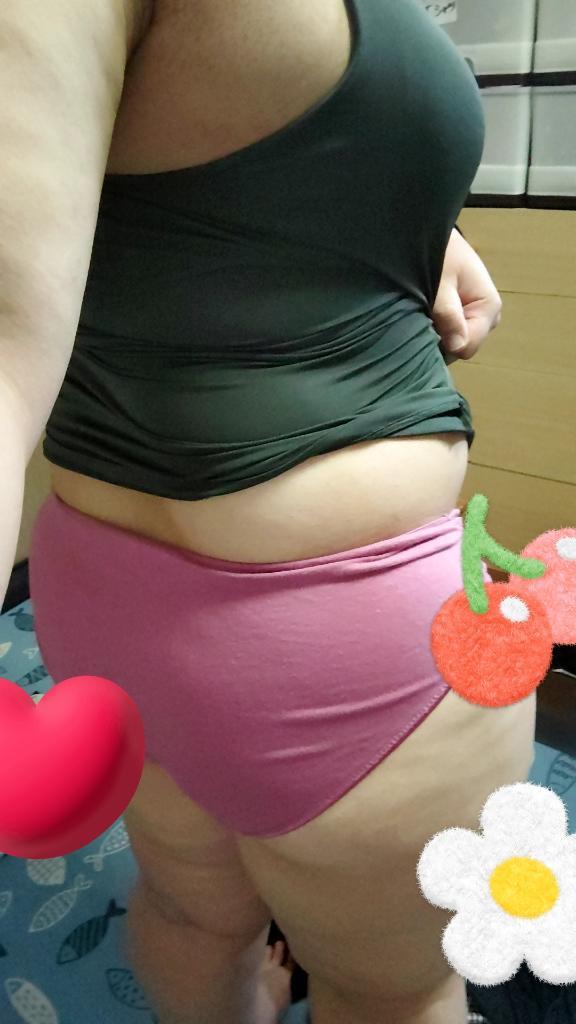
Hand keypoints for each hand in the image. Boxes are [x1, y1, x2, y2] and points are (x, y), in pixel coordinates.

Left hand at [432, 228, 502, 365]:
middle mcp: (487, 316)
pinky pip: (448, 334)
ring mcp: (476, 317)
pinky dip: (433, 328)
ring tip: (420, 311)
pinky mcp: (463, 316)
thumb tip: (457, 348)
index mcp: (489, 307)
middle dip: (439, 339)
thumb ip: (448, 315)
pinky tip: (422, 313)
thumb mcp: (440, 283)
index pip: (468, 347)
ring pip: (453, 342)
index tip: (423, 327)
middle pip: (461, 347)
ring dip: (434, 333)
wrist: (431, 232)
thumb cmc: (439, 252)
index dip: (444, 344)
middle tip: (419, 317)